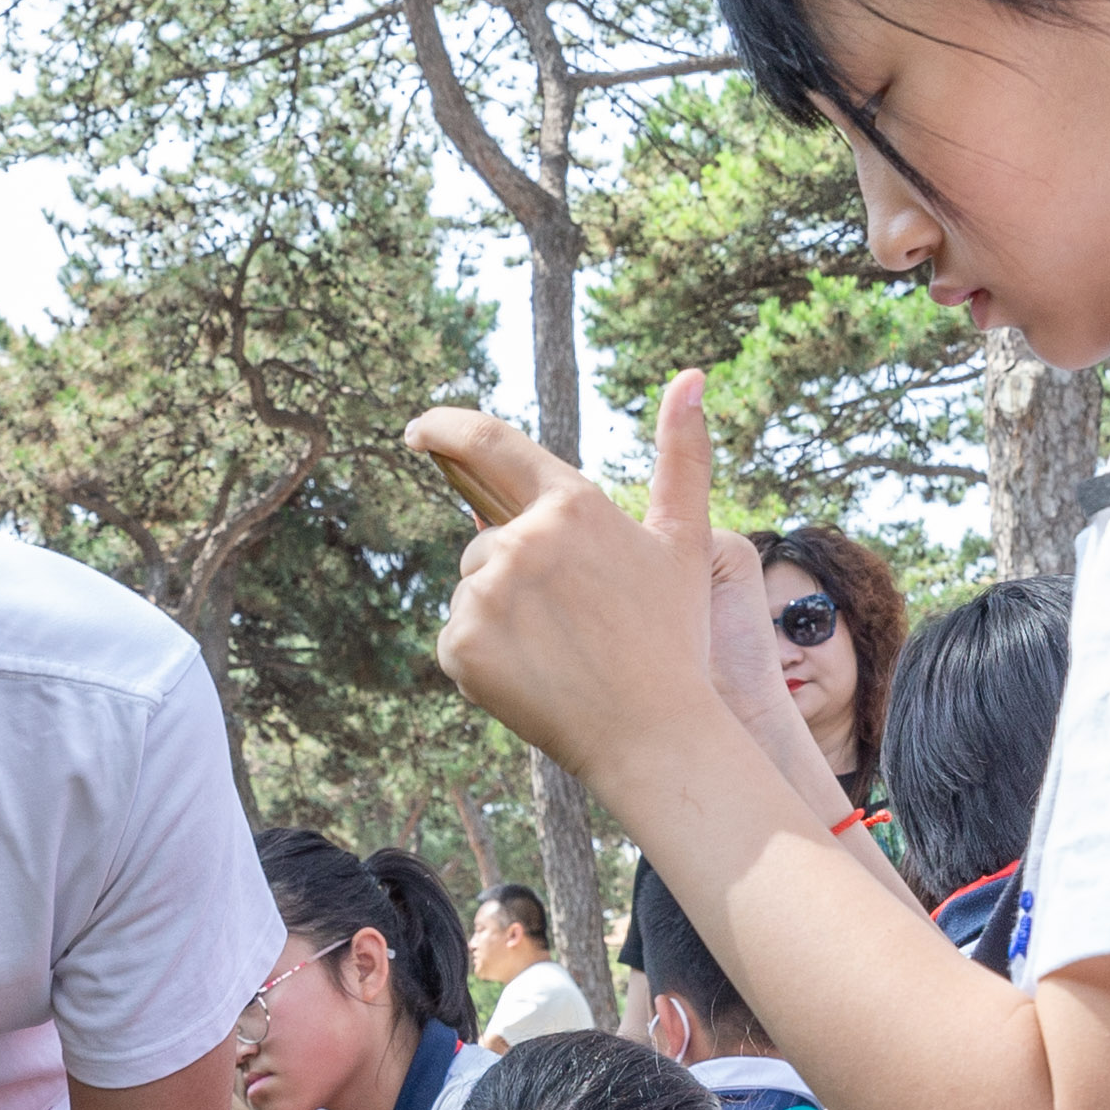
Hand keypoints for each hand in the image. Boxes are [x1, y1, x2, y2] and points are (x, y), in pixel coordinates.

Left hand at [423, 375, 762, 802]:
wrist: (655, 734)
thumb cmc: (672, 637)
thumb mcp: (682, 539)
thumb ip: (683, 454)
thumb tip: (691, 375)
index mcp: (570, 504)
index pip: (488, 443)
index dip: (445, 428)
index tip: (417, 430)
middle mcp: (521, 540)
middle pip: (487, 543)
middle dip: (515, 576)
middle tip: (573, 625)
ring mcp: (485, 594)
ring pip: (473, 591)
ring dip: (502, 617)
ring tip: (562, 653)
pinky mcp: (460, 645)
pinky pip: (458, 639)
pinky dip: (486, 659)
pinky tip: (535, 678)